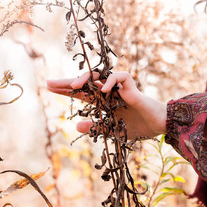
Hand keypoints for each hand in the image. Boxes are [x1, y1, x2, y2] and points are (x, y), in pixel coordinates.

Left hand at [47, 71, 166, 138]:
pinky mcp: (131, 86)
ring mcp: (119, 88)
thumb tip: (75, 125)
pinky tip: (104, 89)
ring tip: (73, 86)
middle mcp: (108, 92)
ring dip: (86, 78)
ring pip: (100, 75)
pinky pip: (120, 76)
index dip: (66, 90)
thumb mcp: (112, 131)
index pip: (80, 93)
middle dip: (67, 82)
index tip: (49, 88)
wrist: (157, 126)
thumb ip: (96, 127)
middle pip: (85, 83)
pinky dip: (111, 81)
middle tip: (50, 83)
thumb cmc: (137, 127)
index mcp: (102, 101)